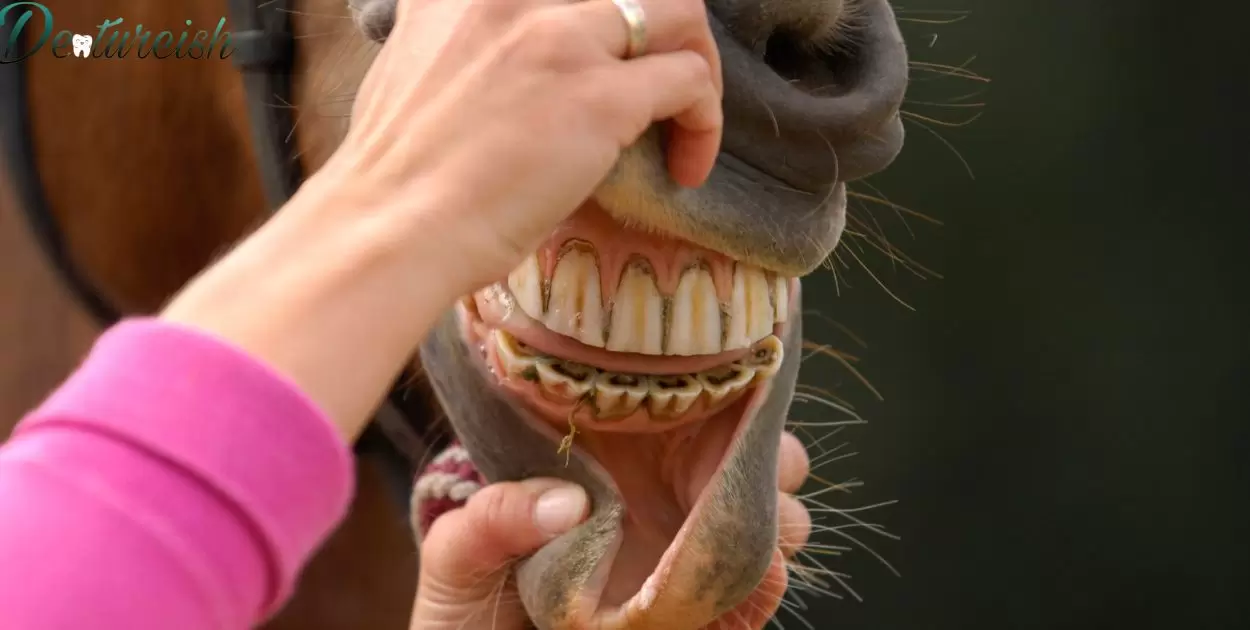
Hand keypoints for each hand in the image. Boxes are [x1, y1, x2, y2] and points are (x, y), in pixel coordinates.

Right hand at [326, 0, 724, 296]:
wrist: (387, 228)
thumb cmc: (395, 174)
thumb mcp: (416, 65)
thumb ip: (466, 38)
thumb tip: (511, 62)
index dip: (606, 14)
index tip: (610, 53)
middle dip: (660, 28)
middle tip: (656, 80)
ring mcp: (560, 38)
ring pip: (679, 11)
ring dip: (695, 62)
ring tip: (684, 117)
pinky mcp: (598, 95)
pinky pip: (690, 81)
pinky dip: (703, 122)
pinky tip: (684, 167)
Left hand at [407, 432, 811, 629]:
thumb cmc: (461, 606)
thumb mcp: (459, 555)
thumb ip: (494, 518)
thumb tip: (568, 503)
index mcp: (604, 466)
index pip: (676, 415)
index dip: (720, 401)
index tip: (740, 406)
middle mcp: (651, 504)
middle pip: (739, 460)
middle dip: (771, 459)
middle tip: (765, 476)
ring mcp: (676, 559)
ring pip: (760, 523)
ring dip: (778, 521)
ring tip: (766, 533)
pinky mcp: (693, 614)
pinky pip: (750, 596)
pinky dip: (767, 586)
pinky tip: (762, 582)